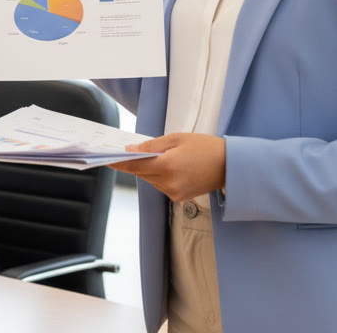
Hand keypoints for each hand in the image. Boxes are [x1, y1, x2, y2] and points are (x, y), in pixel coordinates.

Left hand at [110, 133, 226, 202]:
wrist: (230, 165)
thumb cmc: (205, 147)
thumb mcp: (177, 139)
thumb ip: (152, 146)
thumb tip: (131, 150)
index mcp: (167, 166)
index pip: (135, 165)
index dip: (119, 162)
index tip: (106, 159)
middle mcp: (168, 183)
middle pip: (141, 173)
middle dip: (134, 163)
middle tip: (128, 152)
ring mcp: (174, 192)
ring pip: (150, 180)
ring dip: (148, 169)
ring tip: (158, 156)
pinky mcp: (179, 197)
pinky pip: (161, 185)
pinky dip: (159, 176)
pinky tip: (169, 166)